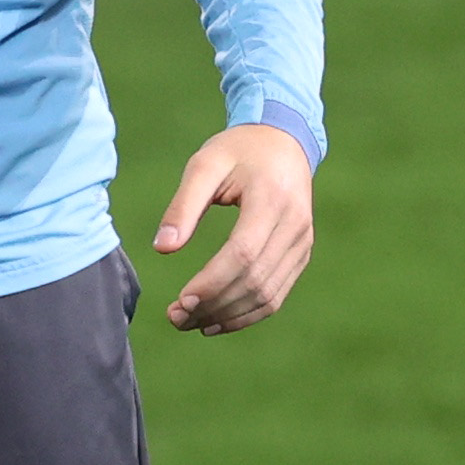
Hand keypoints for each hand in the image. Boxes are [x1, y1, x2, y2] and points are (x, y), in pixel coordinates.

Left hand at [152, 124, 313, 334]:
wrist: (283, 140)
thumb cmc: (237, 150)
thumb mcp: (204, 164)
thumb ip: (182, 206)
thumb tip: (162, 249)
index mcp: (271, 198)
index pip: (243, 253)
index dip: (212, 283)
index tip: (180, 300)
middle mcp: (294, 224)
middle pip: (255, 280)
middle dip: (214, 306)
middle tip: (176, 318)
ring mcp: (302, 242)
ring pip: (268, 295)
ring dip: (229, 316)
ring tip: (191, 323)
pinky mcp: (301, 253)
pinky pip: (277, 294)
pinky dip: (247, 314)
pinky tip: (217, 321)